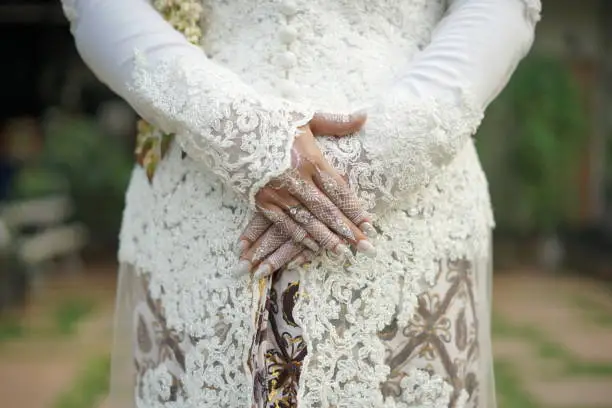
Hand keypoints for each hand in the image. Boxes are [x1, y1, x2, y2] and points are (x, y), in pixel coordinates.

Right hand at [235, 112, 377, 278]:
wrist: (224, 123)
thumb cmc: (267, 117)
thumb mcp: (304, 115)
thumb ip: (336, 122)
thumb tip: (365, 116)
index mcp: (310, 158)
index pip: (339, 190)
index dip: (355, 209)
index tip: (371, 225)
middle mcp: (296, 179)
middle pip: (327, 210)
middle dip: (348, 231)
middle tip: (366, 248)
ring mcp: (277, 192)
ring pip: (307, 221)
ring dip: (326, 239)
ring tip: (343, 253)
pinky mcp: (260, 200)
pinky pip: (283, 223)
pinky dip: (299, 236)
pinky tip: (312, 247)